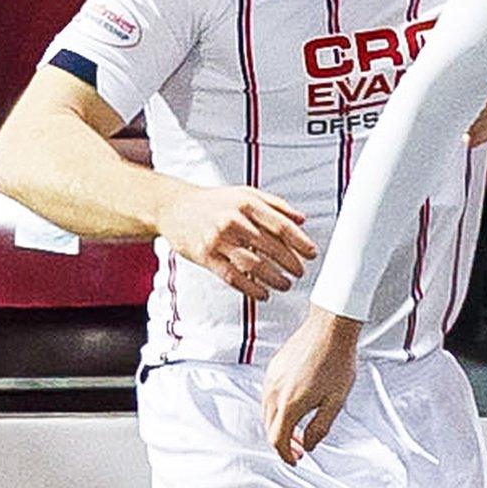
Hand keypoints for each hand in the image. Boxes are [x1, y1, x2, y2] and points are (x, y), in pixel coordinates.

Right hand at [155, 186, 316, 299]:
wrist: (174, 207)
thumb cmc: (215, 201)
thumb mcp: (246, 193)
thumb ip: (276, 205)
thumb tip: (302, 219)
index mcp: (247, 204)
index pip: (281, 226)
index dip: (300, 242)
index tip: (312, 254)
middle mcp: (233, 220)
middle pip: (270, 247)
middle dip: (290, 263)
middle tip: (300, 272)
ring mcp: (218, 239)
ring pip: (253, 265)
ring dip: (274, 279)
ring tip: (285, 285)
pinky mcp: (204, 256)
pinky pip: (232, 277)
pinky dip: (250, 289)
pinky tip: (263, 294)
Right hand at [261, 305, 362, 464]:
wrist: (331, 328)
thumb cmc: (337, 359)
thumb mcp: (336, 401)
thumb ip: (321, 427)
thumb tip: (310, 444)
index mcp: (290, 403)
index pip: (277, 439)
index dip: (286, 454)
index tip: (295, 458)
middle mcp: (274, 392)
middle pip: (270, 428)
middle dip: (283, 441)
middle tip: (300, 447)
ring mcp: (271, 379)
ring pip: (267, 412)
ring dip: (281, 424)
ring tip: (300, 427)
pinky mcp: (273, 368)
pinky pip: (269, 396)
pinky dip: (278, 408)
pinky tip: (295, 406)